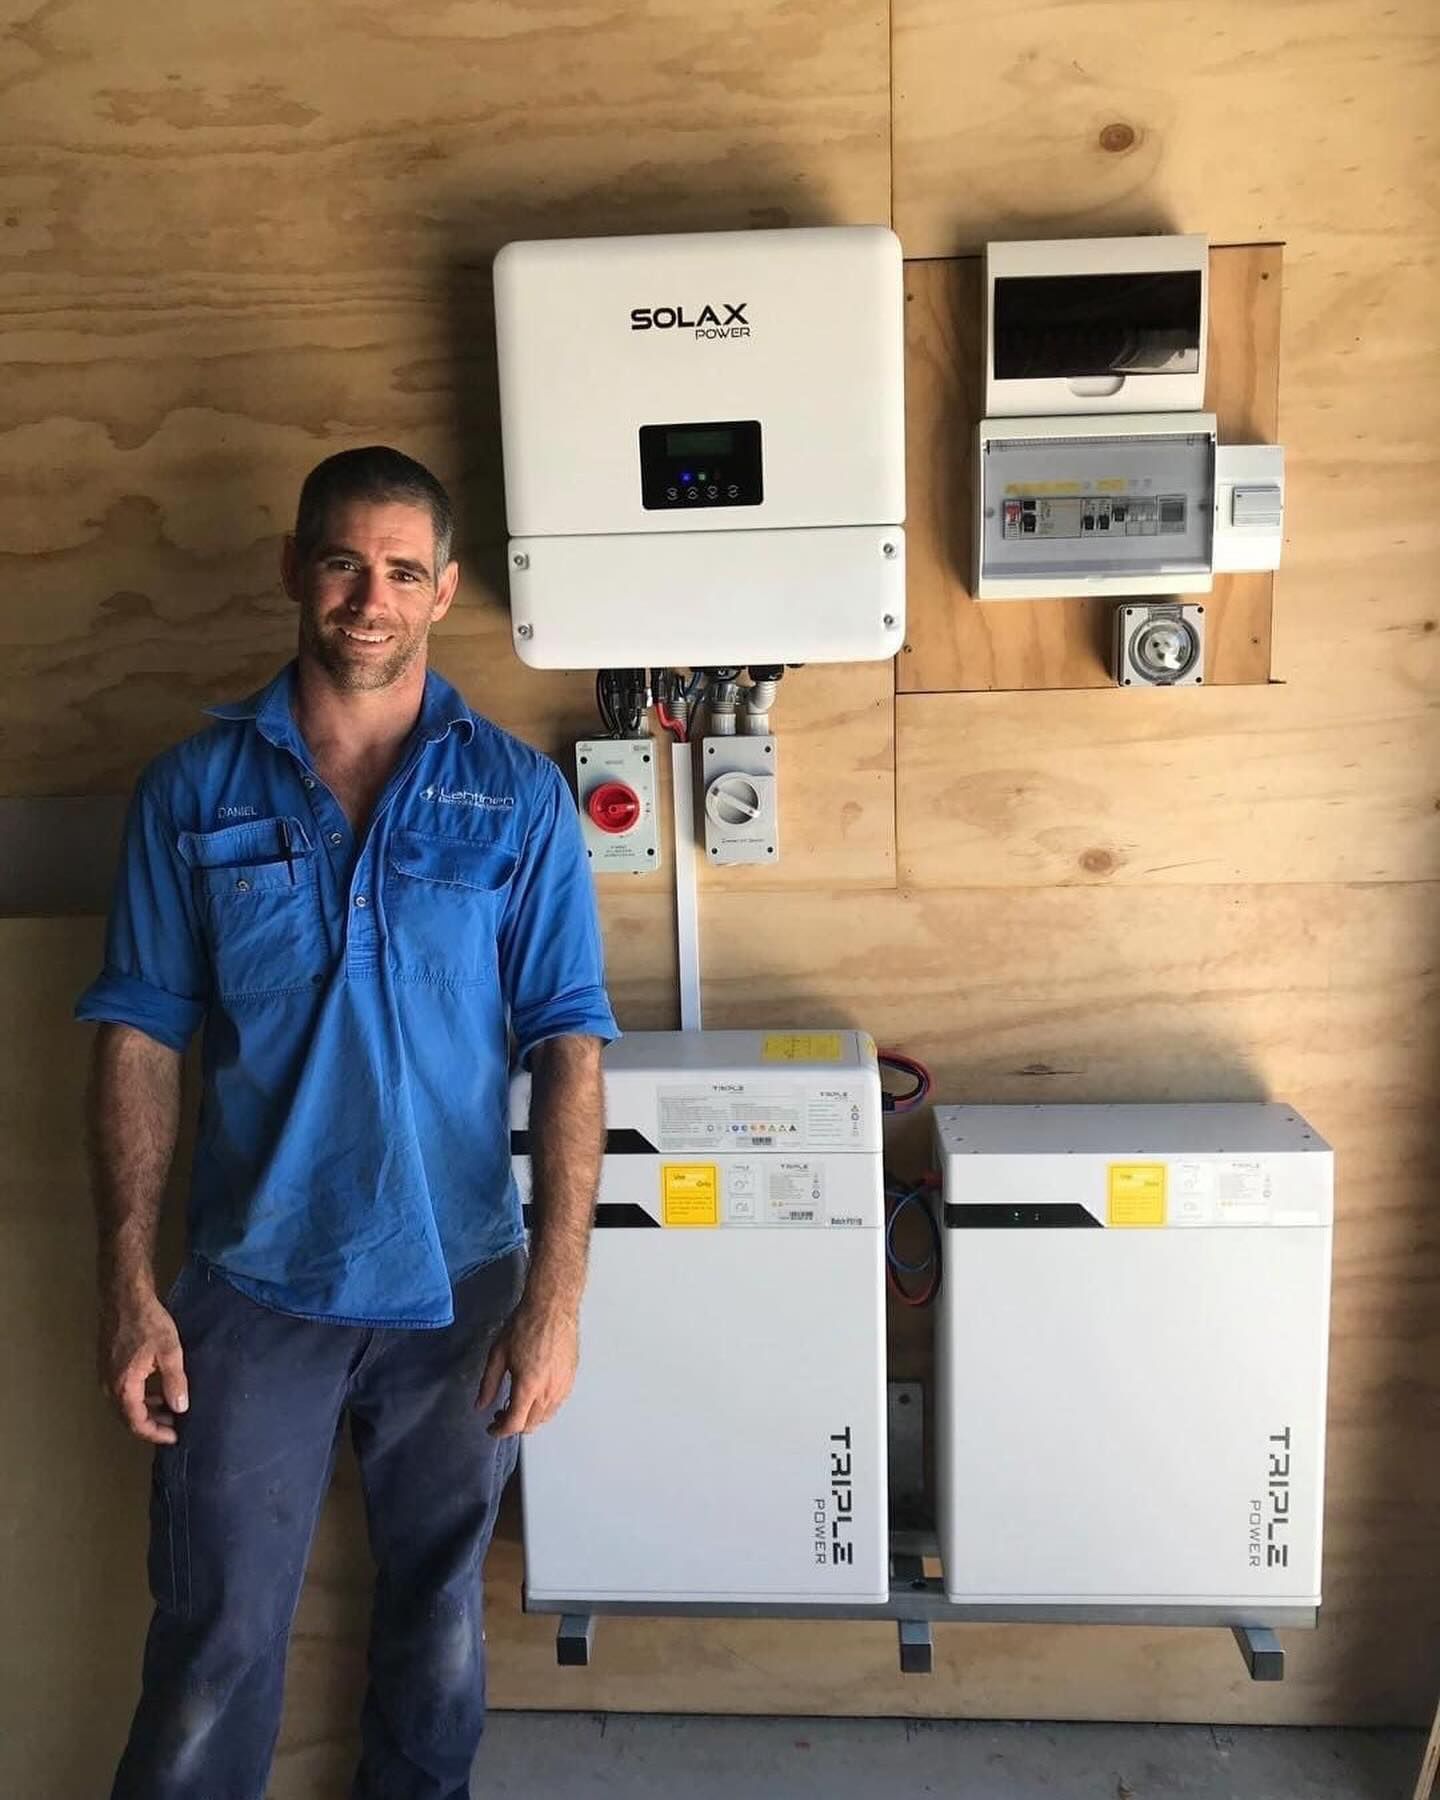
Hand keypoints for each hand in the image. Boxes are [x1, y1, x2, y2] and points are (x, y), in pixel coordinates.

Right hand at [100, 1291, 188, 1445]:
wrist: (124, 1297)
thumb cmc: (148, 1322)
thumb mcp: (169, 1352)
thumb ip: (175, 1382)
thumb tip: (180, 1408)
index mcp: (124, 1387)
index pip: (137, 1423)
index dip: (156, 1434)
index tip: (175, 1437)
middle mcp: (109, 1386)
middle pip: (128, 1417)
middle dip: (152, 1425)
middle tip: (175, 1426)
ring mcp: (105, 1376)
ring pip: (125, 1405)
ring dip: (146, 1411)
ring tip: (170, 1410)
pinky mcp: (108, 1366)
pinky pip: (123, 1392)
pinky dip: (140, 1398)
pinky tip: (157, 1392)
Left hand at [476, 1300, 578, 1438]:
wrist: (552, 1306)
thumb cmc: (526, 1324)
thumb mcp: (498, 1354)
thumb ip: (489, 1384)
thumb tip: (481, 1405)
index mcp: (529, 1386)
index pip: (515, 1424)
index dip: (500, 1431)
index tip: (491, 1428)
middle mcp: (549, 1391)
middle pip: (531, 1425)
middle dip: (513, 1426)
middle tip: (500, 1415)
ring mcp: (563, 1386)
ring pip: (546, 1417)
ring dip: (529, 1418)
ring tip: (516, 1405)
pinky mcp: (571, 1378)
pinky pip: (557, 1404)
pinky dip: (543, 1408)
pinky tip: (534, 1395)